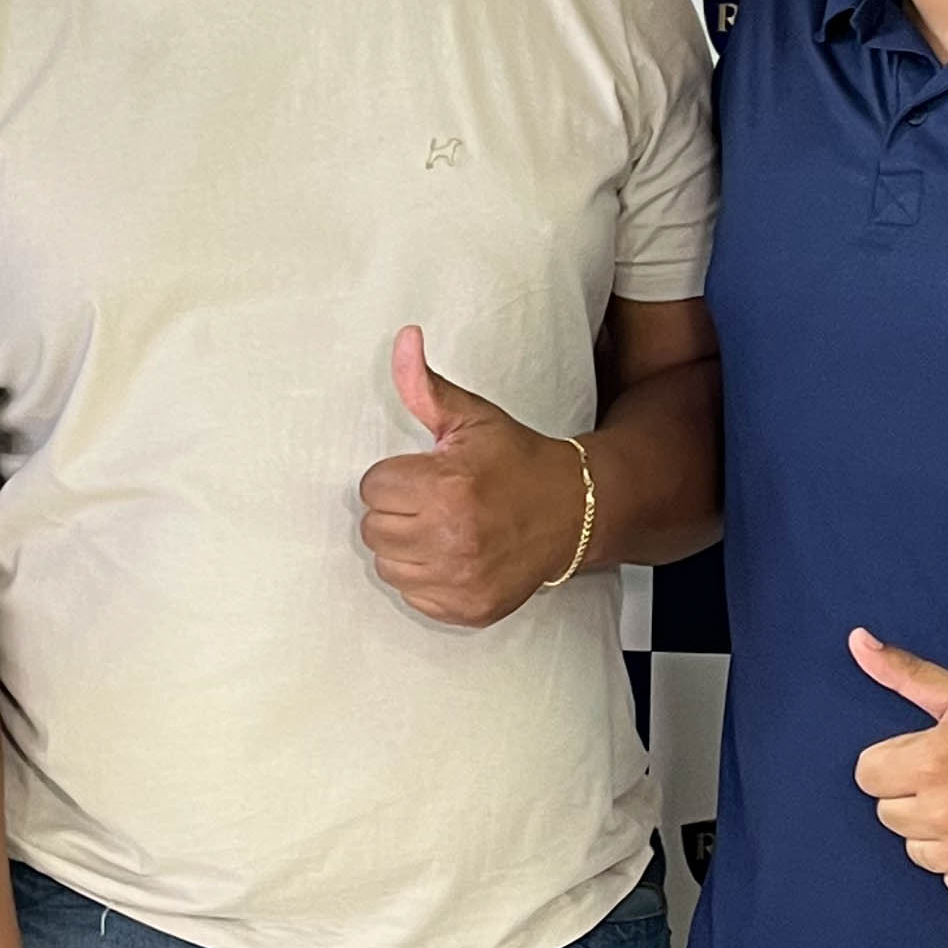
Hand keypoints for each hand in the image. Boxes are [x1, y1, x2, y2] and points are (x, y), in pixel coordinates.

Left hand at [357, 326, 590, 626]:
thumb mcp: (473, 418)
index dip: (397, 476)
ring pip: (387, 565)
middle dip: (398, 510)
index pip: (372, 487)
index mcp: (447, 487)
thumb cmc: (516, 460)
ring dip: (406, 547)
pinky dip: (425, 579)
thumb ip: (425, 386)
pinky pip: (412, 596)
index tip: (427, 474)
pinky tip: (454, 555)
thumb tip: (404, 338)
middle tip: (434, 500)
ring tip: (442, 527)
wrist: (575, 511)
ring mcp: (460, 579)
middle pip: (373, 528)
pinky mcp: (467, 609)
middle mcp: (451, 538)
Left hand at [849, 630, 947, 901]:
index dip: (891, 763)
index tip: (920, 757)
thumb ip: (904, 672)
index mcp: (930, 765)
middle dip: (911, 796)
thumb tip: (856, 640)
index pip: (867, 776)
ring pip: (918, 852)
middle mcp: (947, 815)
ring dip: (936, 833)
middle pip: (888, 816)